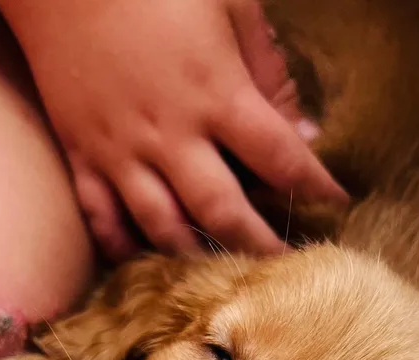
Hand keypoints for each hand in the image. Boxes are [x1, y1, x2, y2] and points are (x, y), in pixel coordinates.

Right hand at [0, 0, 346, 258]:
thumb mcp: (231, 5)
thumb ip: (268, 73)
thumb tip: (304, 133)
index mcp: (216, 95)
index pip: (280, 158)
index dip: (314, 186)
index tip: (335, 205)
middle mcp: (171, 136)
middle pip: (223, 211)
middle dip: (258, 244)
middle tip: (284, 266)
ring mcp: (122, 151)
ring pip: (163, 226)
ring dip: (196, 257)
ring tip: (222, 273)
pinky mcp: (82, 154)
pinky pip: (100, 215)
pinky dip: (120, 245)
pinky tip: (141, 262)